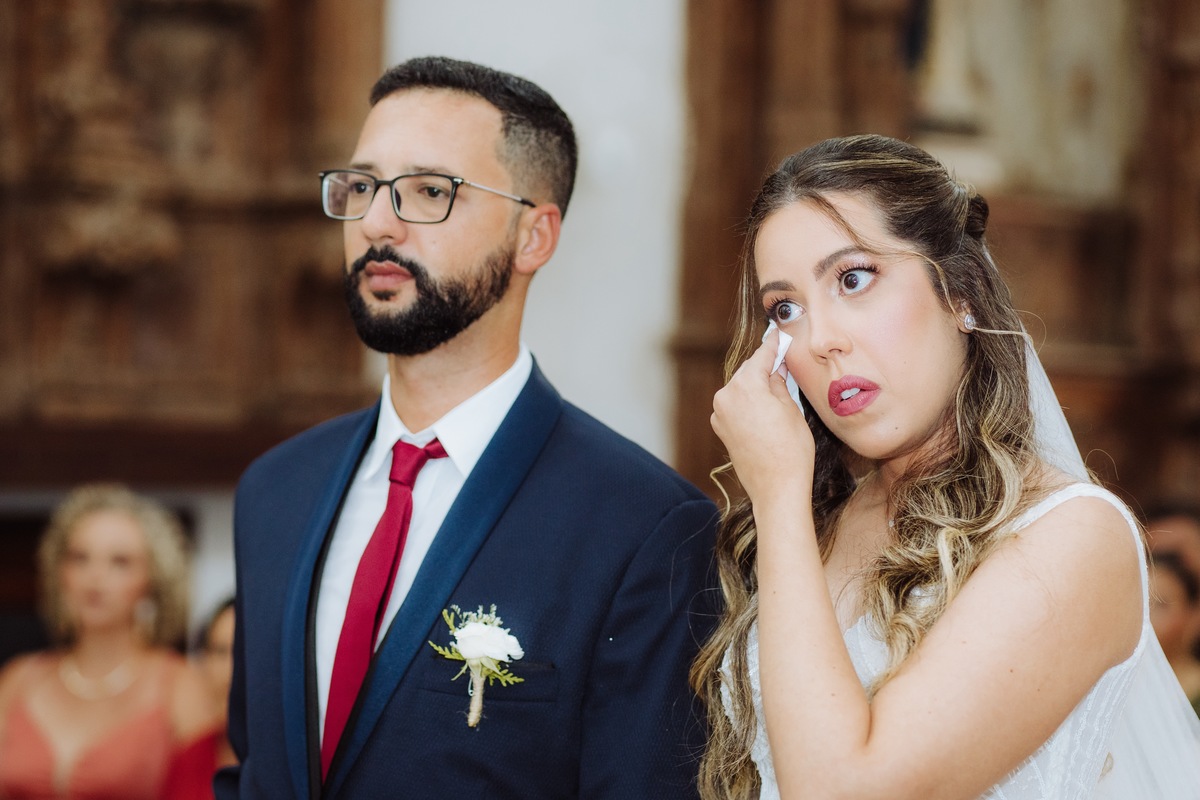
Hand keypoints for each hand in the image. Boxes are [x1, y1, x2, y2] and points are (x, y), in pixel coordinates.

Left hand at [711, 330, 814, 503]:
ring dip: (755, 385)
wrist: (776, 487)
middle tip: (782, 360)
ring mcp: (719, 413)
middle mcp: (726, 396)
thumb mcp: (791, 409)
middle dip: (764, 367)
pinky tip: (764, 406)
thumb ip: (779, 383)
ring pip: (740, 388)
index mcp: (745, 386)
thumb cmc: (790, 450)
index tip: (778, 334)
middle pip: (747, 372)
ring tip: (776, 385)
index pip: (761, 357)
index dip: (772, 344)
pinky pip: (735, 405)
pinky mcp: (720, 428)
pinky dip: (748, 401)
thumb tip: (776, 369)